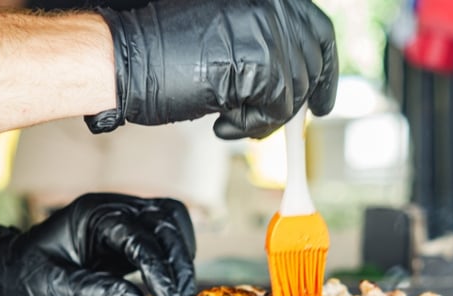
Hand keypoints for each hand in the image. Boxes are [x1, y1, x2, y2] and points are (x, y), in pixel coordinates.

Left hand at [0, 194, 195, 295]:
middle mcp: (112, 209)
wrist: (10, 276)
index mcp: (91, 215)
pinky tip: (173, 281)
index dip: (158, 266)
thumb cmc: (25, 278)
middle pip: (163, 221)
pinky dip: (176, 256)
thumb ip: (96, 292)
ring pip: (171, 222)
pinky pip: (165, 236)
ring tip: (180, 291)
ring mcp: (123, 220)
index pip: (137, 235)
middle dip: (177, 260)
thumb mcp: (56, 288)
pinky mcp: (130, 237)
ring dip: (181, 255)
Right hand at [87, 0, 337, 139]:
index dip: (326, 68)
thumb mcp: (227, 36)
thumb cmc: (162, 49)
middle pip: (310, 64)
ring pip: (294, 92)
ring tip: (229, 120)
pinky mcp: (262, 63)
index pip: (317, 30)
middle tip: (271, 124)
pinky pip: (278, 111)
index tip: (323, 100)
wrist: (126, 58)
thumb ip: (263, 47)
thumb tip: (299, 81)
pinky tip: (223, 124)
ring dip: (264, 118)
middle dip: (294, 102)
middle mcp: (272, 5)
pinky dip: (252, 126)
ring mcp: (269, 31)